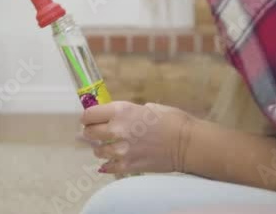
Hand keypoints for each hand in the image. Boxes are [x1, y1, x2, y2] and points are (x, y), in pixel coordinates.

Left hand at [81, 101, 196, 174]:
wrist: (187, 144)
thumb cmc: (171, 120)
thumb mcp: (147, 107)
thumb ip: (128, 112)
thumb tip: (117, 116)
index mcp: (121, 111)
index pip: (89, 114)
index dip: (88, 116)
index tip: (90, 118)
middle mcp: (117, 130)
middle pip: (89, 132)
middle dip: (90, 131)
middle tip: (95, 132)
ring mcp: (121, 150)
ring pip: (97, 151)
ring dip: (100, 148)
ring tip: (106, 147)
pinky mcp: (128, 165)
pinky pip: (107, 167)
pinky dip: (107, 165)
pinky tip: (110, 162)